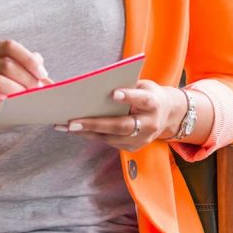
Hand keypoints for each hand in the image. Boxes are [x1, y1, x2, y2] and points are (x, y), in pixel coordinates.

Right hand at [0, 40, 49, 142]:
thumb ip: (15, 63)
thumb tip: (39, 60)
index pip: (7, 46)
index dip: (28, 58)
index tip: (42, 72)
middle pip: (5, 64)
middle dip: (27, 77)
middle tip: (37, 88)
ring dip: (19, 90)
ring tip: (26, 98)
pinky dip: (9, 105)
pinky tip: (14, 108)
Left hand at [53, 79, 185, 152]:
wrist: (167, 115)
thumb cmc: (149, 94)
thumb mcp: (144, 85)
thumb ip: (127, 86)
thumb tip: (98, 86)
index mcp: (154, 103)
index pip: (142, 100)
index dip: (129, 97)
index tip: (114, 93)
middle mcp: (150, 125)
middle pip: (122, 126)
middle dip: (96, 124)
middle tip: (73, 122)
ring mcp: (142, 140)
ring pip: (111, 138)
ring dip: (87, 132)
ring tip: (65, 126)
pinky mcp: (132, 148)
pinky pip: (109, 142)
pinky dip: (91, 135)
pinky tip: (74, 130)